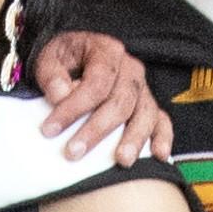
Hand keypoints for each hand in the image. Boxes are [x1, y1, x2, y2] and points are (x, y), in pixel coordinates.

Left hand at [36, 32, 171, 164]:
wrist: (77, 57)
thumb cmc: (64, 60)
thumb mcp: (50, 58)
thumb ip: (51, 74)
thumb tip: (60, 94)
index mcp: (107, 51)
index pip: (96, 82)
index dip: (74, 107)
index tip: (50, 129)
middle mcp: (131, 70)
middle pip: (120, 102)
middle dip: (97, 129)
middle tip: (74, 152)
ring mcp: (143, 89)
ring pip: (145, 114)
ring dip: (133, 139)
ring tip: (121, 160)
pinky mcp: (148, 106)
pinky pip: (162, 121)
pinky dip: (162, 138)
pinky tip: (158, 155)